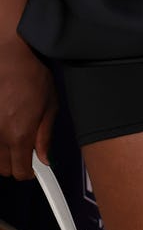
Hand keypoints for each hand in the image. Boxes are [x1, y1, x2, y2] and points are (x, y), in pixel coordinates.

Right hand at [0, 0, 57, 179]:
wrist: (10, 56)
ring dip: (3, 154)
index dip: (29, 172)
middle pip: (3, 169)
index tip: (34, 167)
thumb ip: (45, 135)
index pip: (20, 172)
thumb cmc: (33, 77)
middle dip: (15, 164)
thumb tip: (44, 159)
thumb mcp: (49, 106)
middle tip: (25, 149)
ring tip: (13, 135)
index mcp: (19, 135)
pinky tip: (3, 127)